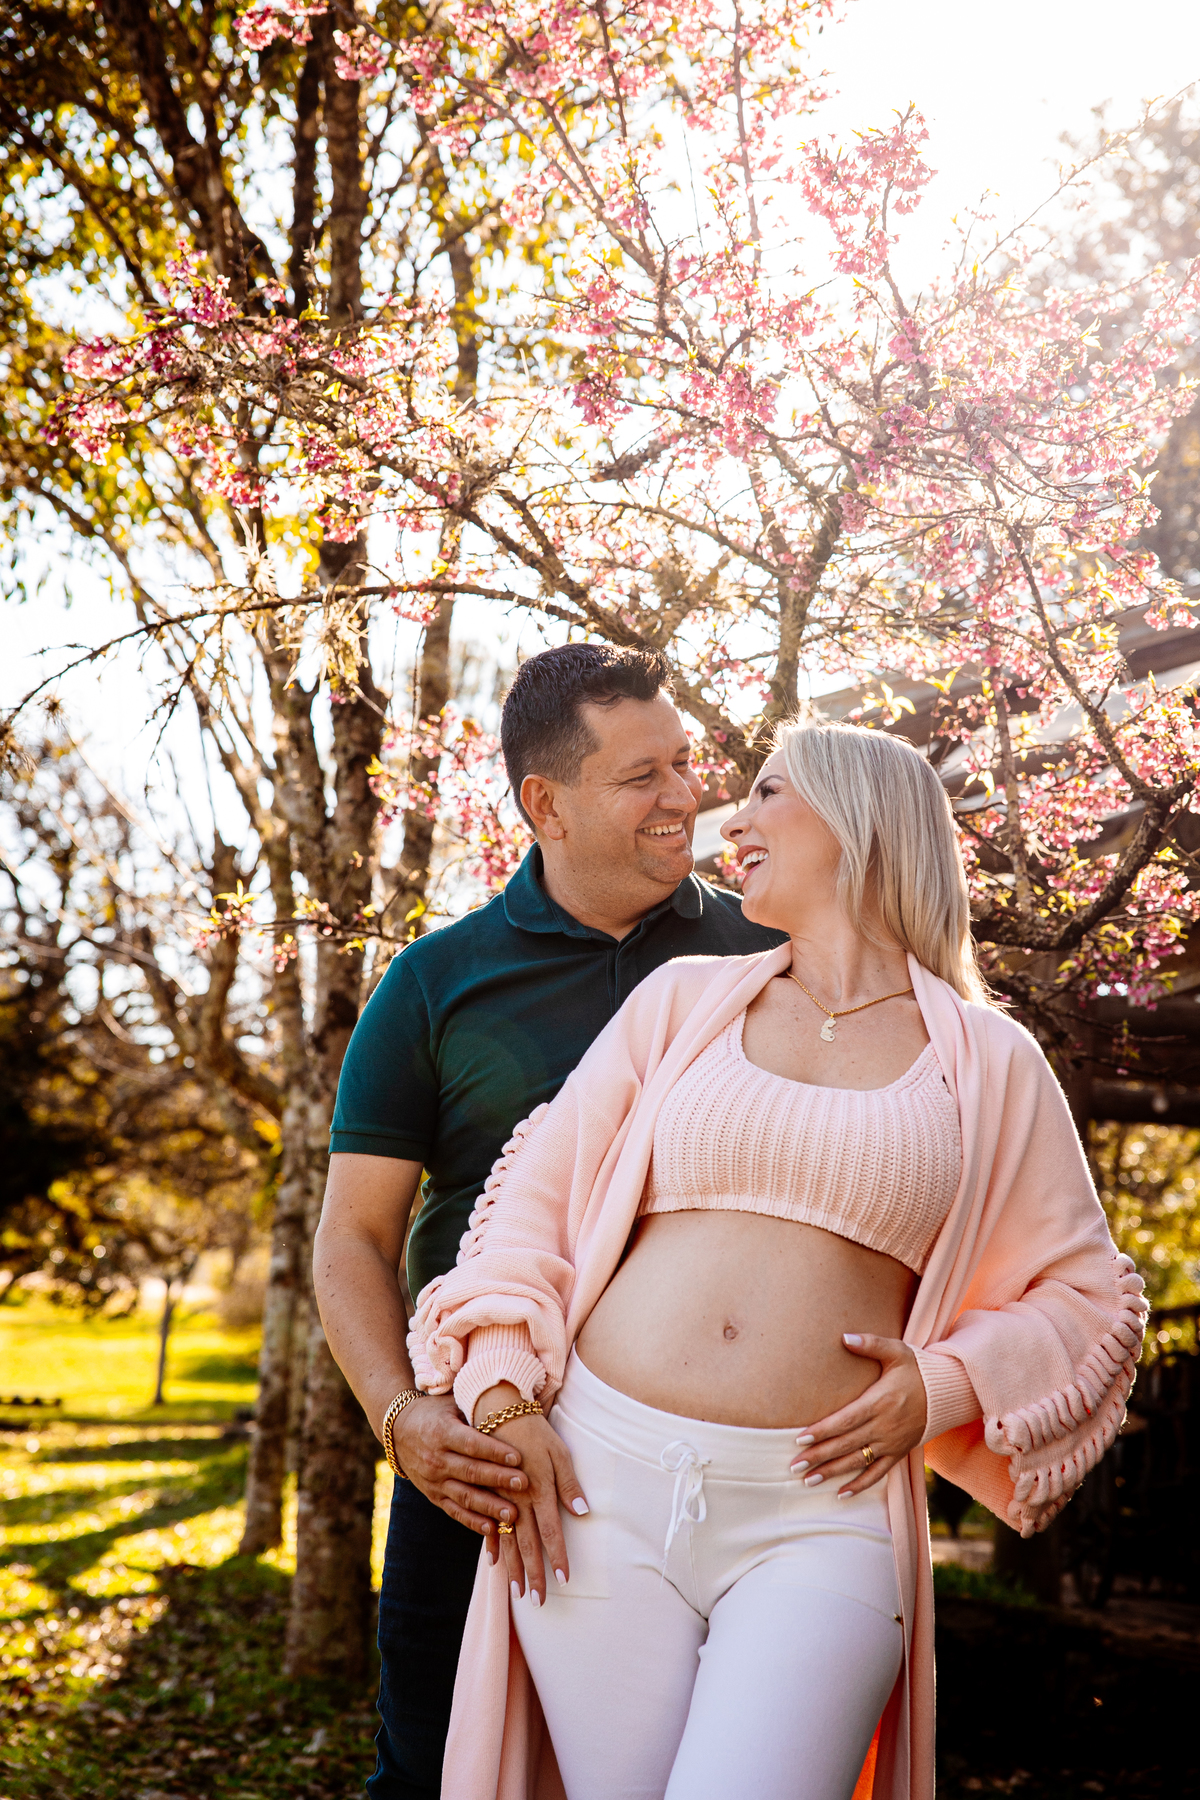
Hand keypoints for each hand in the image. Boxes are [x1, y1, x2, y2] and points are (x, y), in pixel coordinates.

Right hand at [389, 1394, 528, 1534]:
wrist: (398, 1430)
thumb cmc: (434, 1412)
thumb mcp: (451, 1404)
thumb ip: (474, 1410)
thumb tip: (509, 1410)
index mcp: (441, 1432)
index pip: (471, 1444)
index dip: (494, 1452)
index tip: (518, 1457)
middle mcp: (435, 1459)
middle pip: (471, 1472)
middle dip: (498, 1479)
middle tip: (524, 1484)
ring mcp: (433, 1481)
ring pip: (465, 1496)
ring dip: (490, 1507)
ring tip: (513, 1515)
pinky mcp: (433, 1496)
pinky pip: (454, 1511)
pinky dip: (473, 1521)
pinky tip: (491, 1529)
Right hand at [484, 1413, 587, 1606]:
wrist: (499, 1410)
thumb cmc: (535, 1430)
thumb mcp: (558, 1451)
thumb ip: (569, 1483)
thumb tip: (583, 1511)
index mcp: (539, 1489)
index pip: (551, 1532)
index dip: (557, 1557)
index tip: (563, 1579)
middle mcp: (518, 1499)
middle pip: (527, 1544)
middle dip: (533, 1574)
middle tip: (539, 1601)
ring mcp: (500, 1497)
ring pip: (508, 1541)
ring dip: (513, 1568)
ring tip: (517, 1592)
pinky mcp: (489, 1492)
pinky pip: (489, 1525)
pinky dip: (493, 1545)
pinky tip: (494, 1561)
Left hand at [791, 1334, 926, 1497]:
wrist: (948, 1393)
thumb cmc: (917, 1369)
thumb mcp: (897, 1351)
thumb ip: (871, 1343)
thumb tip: (844, 1337)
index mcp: (879, 1402)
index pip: (845, 1420)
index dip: (823, 1431)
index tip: (800, 1439)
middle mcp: (884, 1426)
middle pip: (846, 1445)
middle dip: (819, 1456)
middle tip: (794, 1466)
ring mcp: (891, 1443)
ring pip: (857, 1462)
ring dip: (832, 1472)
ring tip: (808, 1479)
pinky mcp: (898, 1453)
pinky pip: (878, 1474)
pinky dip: (860, 1485)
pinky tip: (841, 1494)